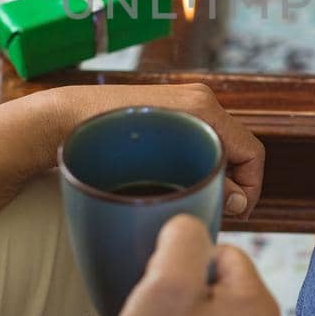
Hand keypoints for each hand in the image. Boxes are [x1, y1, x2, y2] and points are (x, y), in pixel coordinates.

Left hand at [44, 83, 265, 217]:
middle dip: (231, 183)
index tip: (234, 214)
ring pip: (215, 147)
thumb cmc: (102, 144)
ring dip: (212, 175)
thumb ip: (207, 183)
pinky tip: (174, 186)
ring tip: (192, 201)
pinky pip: (194, 141)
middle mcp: (198, 101)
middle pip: (235, 149)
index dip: (251, 188)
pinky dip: (194, 165)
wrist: (63, 120)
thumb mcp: (162, 170)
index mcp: (204, 109)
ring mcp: (182, 104)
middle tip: (212, 210)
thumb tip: (236, 201)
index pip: (252, 152)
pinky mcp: (166, 113)